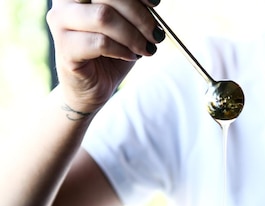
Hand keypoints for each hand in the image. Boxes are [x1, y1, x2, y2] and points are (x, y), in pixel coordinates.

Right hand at [47, 0, 165, 114]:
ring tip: (146, 48)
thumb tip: (152, 0)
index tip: (154, 4)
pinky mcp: (65, 49)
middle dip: (138, 14)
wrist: (90, 89)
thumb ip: (131, 9)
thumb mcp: (124, 26)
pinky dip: (122, 50)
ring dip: (132, 34)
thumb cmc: (108, 55)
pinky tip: (131, 56)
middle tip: (155, 33)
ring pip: (103, 16)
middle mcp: (65, 2)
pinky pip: (100, 43)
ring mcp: (61, 24)